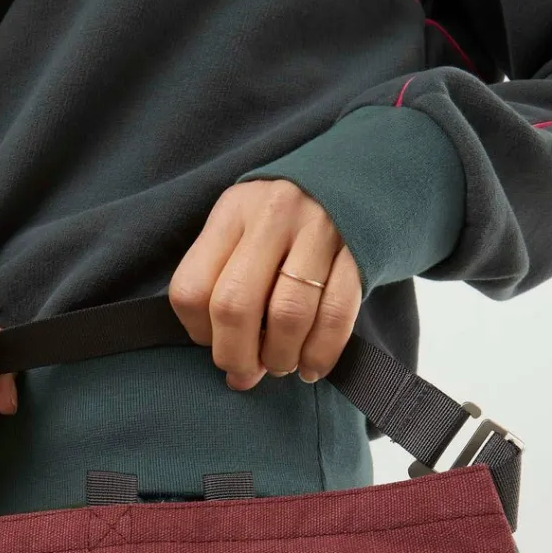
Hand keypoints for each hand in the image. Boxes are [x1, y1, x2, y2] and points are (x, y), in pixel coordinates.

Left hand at [167, 179, 361, 389]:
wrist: (358, 180)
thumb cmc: (287, 223)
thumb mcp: (245, 231)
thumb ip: (226, 285)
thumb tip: (234, 368)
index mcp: (232, 211)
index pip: (193, 288)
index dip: (199, 333)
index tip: (215, 343)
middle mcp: (272, 215)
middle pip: (235, 305)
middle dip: (237, 355)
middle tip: (246, 372)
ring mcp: (319, 229)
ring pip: (287, 315)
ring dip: (281, 357)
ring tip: (281, 365)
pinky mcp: (358, 250)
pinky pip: (335, 315)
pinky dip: (321, 353)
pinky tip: (312, 368)